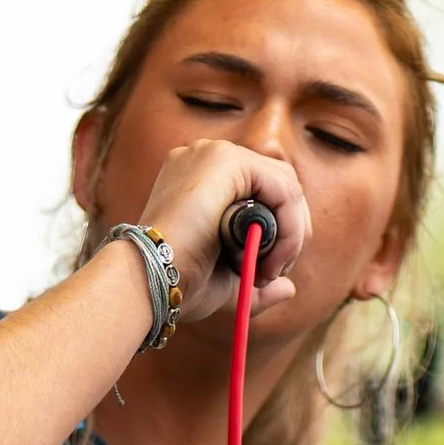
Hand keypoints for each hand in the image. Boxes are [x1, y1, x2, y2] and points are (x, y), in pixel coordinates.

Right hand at [135, 141, 307, 319]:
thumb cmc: (178, 284)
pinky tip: (274, 255)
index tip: (271, 273)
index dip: (281, 232)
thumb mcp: (226, 285)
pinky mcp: (225, 160)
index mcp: (205, 181)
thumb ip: (258, 283)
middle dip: (292, 229)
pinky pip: (282, 186)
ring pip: (285, 183)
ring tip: (273, 269)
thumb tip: (290, 290)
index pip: (264, 191)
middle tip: (278, 271)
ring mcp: (214, 154)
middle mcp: (208, 158)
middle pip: (278, 181)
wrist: (151, 280)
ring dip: (292, 231)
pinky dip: (289, 224)